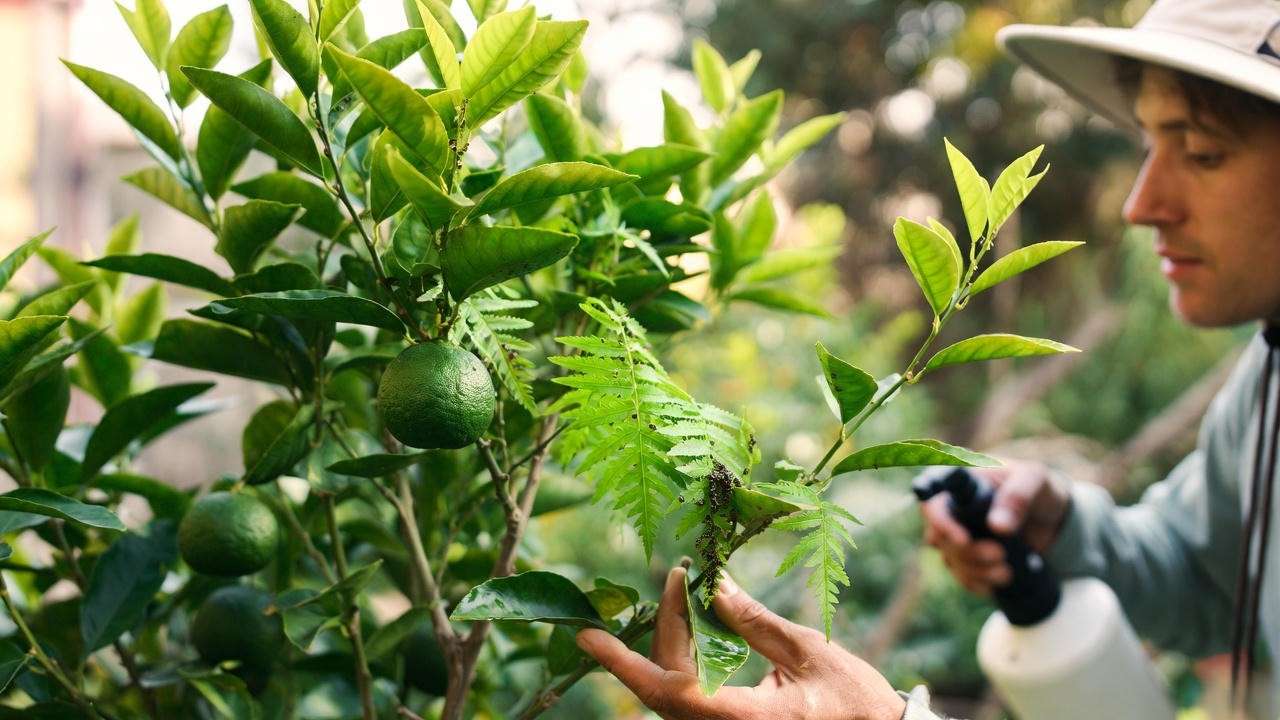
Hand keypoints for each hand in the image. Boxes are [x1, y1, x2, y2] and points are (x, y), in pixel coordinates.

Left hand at [576, 567, 905, 719]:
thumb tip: (712, 588)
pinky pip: (691, 698)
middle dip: (663, 628)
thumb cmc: (855, 699)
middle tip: (675, 578)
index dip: (624, 664)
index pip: (672, 691)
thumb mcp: (807, 652)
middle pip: (668, 684)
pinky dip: (686, 660)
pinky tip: (693, 627)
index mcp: (749, 718)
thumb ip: (753, 622)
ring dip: (671, 642)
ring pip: (675, 693)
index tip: (589, 636)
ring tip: (682, 594)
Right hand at [920, 460, 1069, 594]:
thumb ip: (1018, 497)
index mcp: (963, 480)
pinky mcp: (969, 555)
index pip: (932, 491)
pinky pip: (960, 574)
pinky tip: (997, 582)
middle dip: (969, 552)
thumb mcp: (1035, 481)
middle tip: (999, 555)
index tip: (962, 538)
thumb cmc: (1039, 489)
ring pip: (950, 557)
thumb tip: (997, 526)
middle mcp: (953, 507)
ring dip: (976, 570)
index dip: (938, 517)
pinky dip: (977, 582)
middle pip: (939, 534)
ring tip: (1007, 572)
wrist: (1053, 519)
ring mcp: (959, 533)